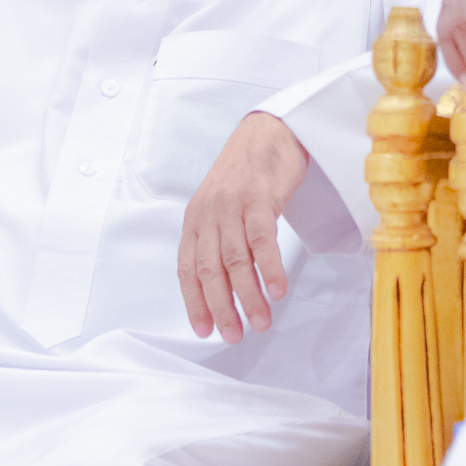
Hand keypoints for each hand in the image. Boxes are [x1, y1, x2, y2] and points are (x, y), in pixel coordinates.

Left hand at [177, 111, 306, 342]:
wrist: (270, 131)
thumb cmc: (248, 172)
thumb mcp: (221, 204)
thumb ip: (218, 238)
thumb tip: (224, 283)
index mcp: (196, 219)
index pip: (188, 269)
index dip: (195, 303)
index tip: (205, 331)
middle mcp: (209, 213)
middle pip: (210, 270)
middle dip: (222, 308)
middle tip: (236, 335)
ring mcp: (233, 205)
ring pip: (236, 261)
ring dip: (249, 296)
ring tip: (262, 321)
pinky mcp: (259, 197)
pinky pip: (262, 240)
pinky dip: (269, 268)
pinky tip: (277, 289)